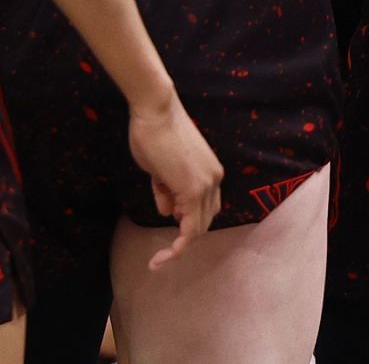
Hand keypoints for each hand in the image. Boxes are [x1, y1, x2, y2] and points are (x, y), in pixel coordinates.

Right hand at [126, 92, 222, 271]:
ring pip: (198, 228)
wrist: (155, 109)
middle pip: (204, 221)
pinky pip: (189, 229)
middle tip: (164, 249)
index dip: (188, 222)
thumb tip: (169, 212)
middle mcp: (214, 179)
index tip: (169, 234)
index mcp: (210, 172)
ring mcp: (206, 184)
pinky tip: (160, 258)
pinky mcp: (193, 190)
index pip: (205, 208)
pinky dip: (177, 247)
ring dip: (180, 243)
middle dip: (184, 235)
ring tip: (160, 253)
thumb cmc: (153, 132)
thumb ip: (167, 190)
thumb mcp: (160, 168)